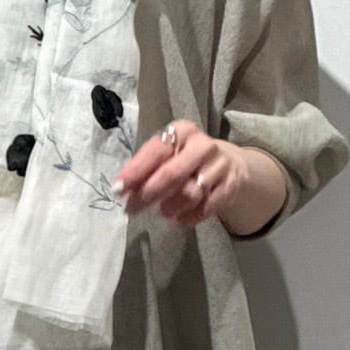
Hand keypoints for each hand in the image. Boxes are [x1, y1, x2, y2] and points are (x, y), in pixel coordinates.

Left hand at [116, 119, 276, 230]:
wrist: (229, 165)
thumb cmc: (187, 159)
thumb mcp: (168, 154)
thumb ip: (145, 168)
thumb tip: (122, 189)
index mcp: (183, 131)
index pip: (156, 151)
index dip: (135, 171)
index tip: (118, 189)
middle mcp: (203, 145)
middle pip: (172, 174)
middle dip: (149, 194)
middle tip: (134, 209)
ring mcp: (219, 166)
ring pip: (189, 193)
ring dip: (170, 207)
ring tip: (162, 211)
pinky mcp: (230, 186)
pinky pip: (205, 208)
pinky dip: (188, 217)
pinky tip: (179, 218)